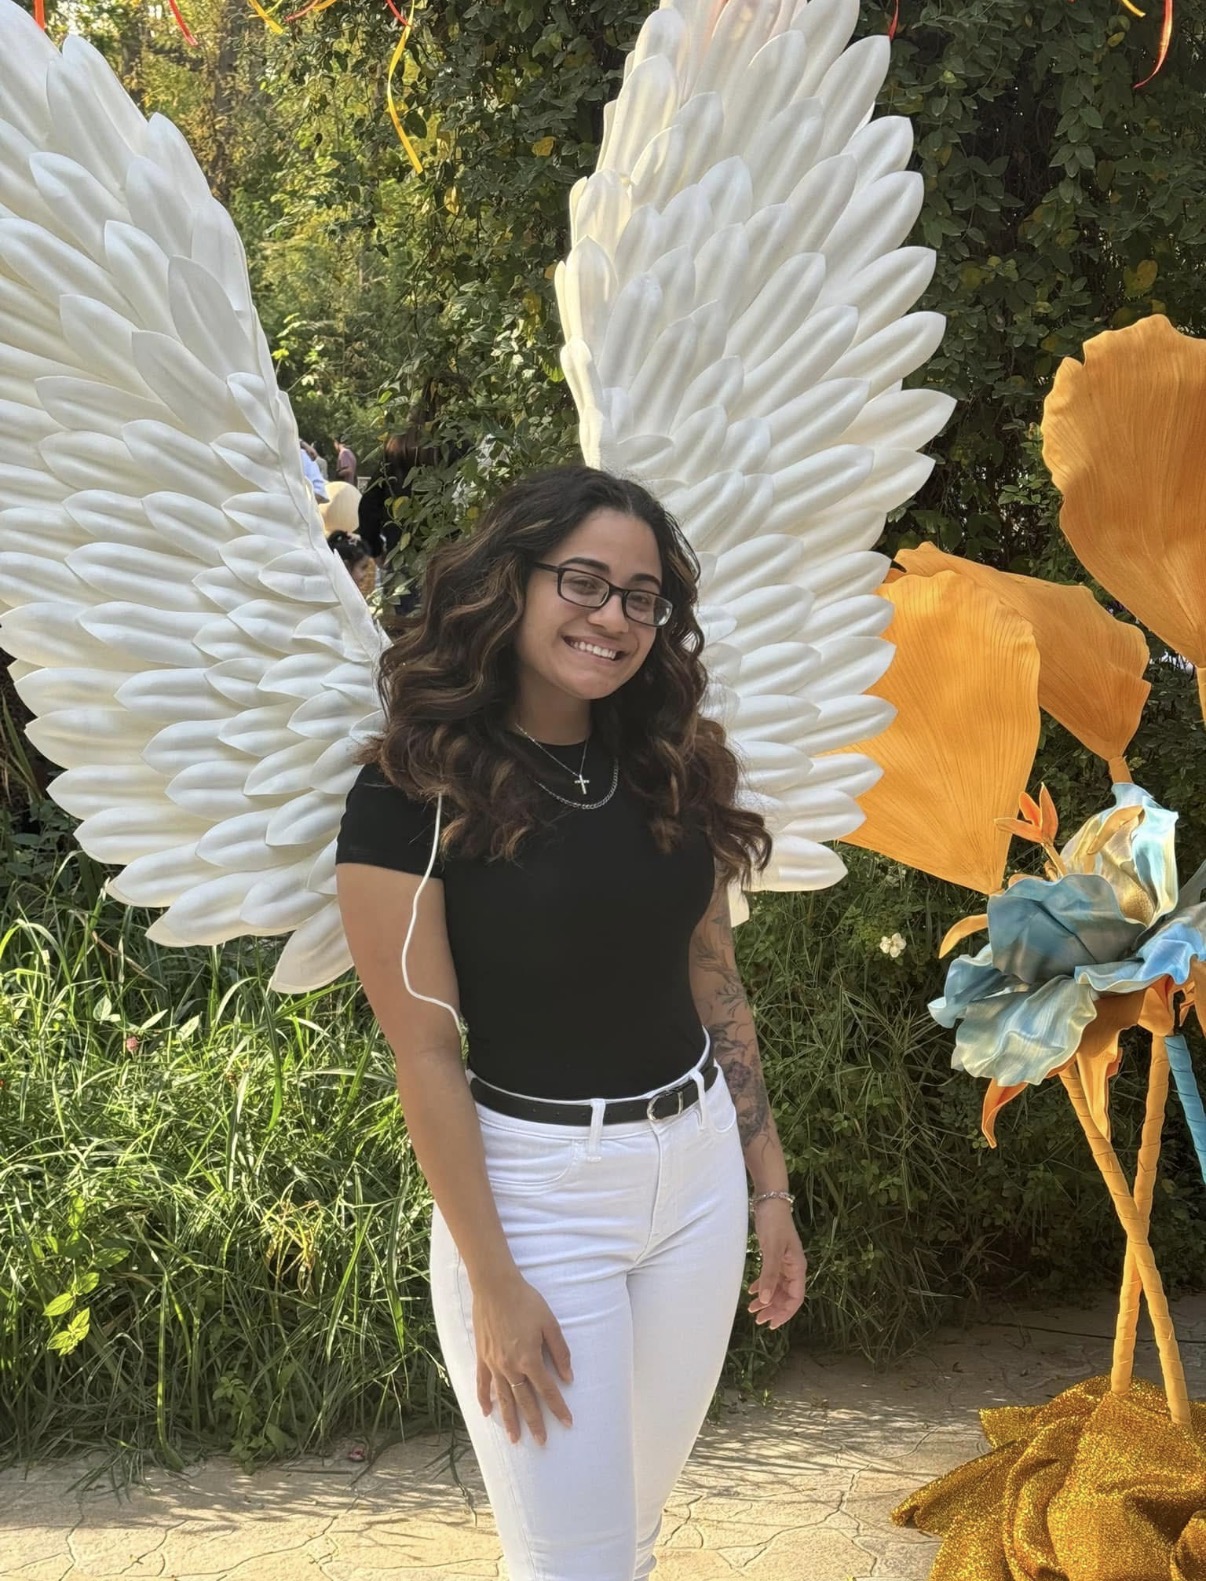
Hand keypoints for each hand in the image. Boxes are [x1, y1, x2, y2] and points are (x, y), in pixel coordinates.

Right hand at [472, 1273, 573, 1446]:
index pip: (548, 1390)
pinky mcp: (482, 1357)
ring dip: (510, 1420)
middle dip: (535, 1423)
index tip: (567, 1423)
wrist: (495, 1287)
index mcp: (530, 1358)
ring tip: (515, 1439)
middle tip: (542, 1442)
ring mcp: (494, 1363)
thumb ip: (560, 1351)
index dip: (559, 1408)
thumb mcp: (550, 1323)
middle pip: (525, 1401)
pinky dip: (484, 1399)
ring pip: (504, 1398)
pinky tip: (487, 1412)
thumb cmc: (525, 1301)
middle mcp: (511, 1366)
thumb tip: (568, 1377)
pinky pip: (482, 1383)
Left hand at [748, 1201, 806, 1328]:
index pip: (795, 1298)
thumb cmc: (774, 1224)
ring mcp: (784, 1262)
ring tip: (752, 1309)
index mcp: (797, 1268)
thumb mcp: (772, 1250)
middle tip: (758, 1320)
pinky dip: (763, 1285)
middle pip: (786, 1295)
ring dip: (767, 1300)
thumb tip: (767, 1301)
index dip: (785, 1313)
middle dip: (774, 1309)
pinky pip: (771, 1277)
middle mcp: (793, 1268)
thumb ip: (770, 1275)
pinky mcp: (775, 1256)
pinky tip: (752, 1291)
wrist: (770, 1201)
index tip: (771, 1324)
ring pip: (778, 1288)